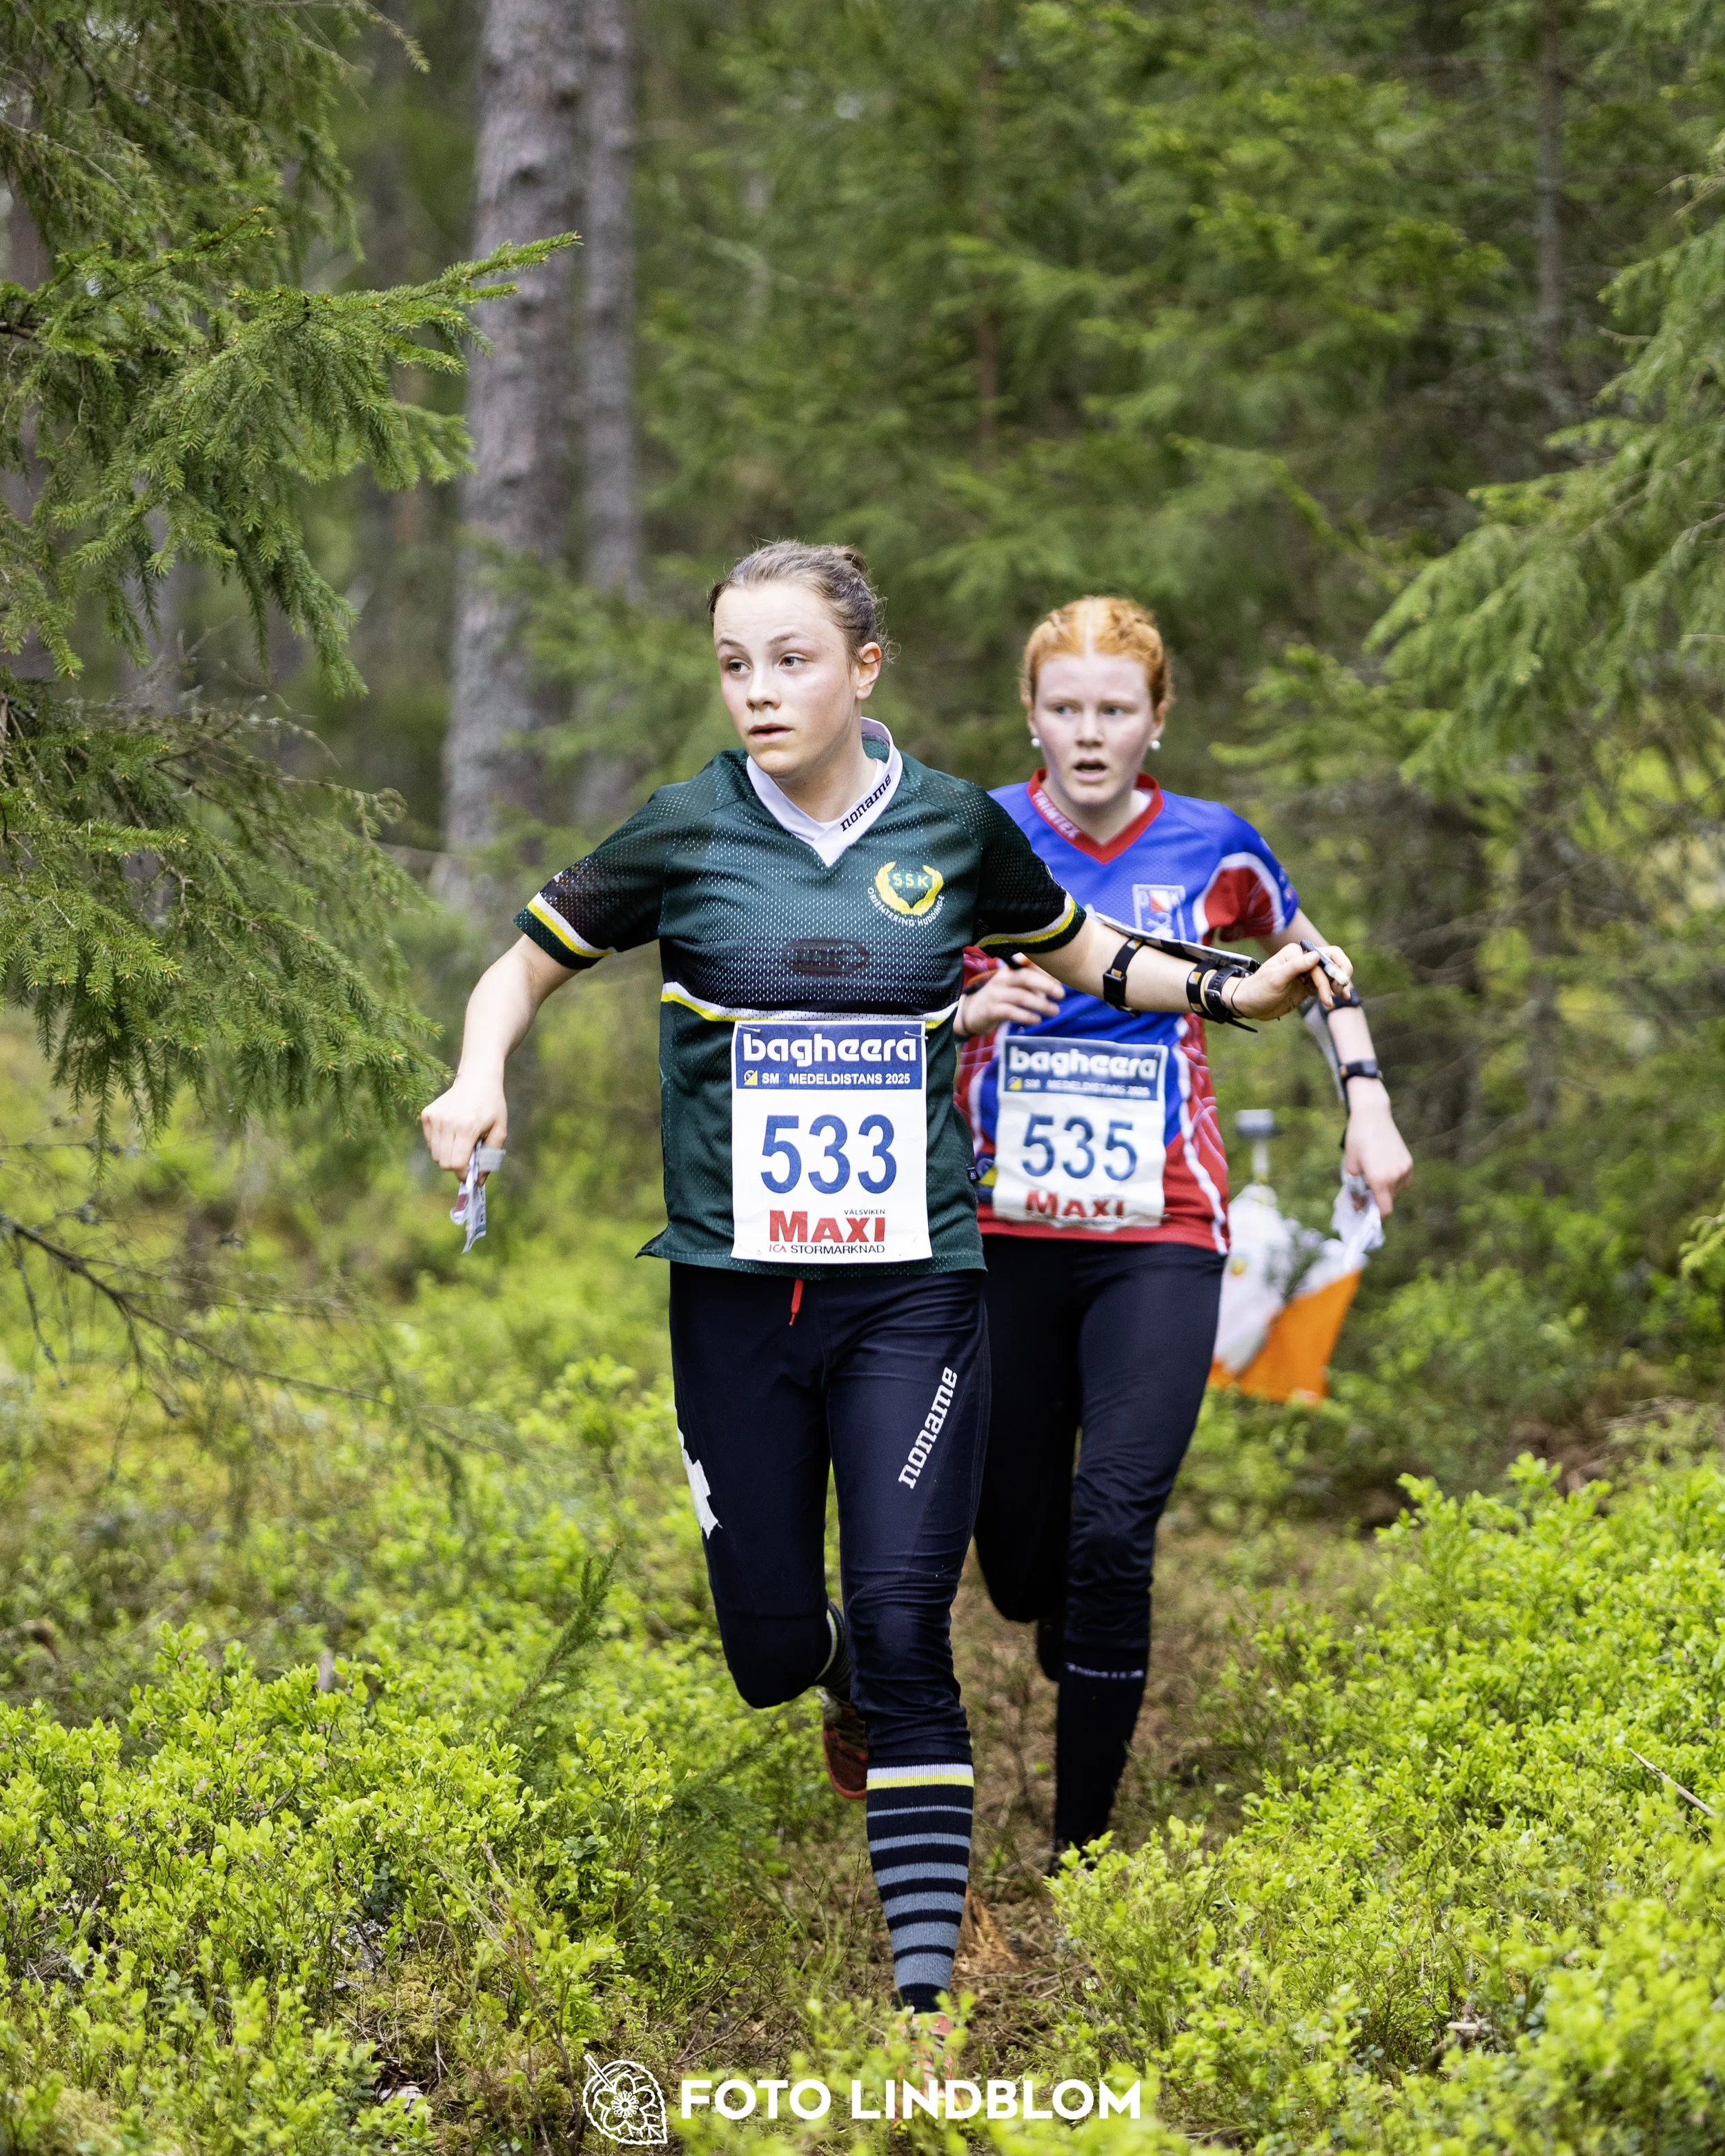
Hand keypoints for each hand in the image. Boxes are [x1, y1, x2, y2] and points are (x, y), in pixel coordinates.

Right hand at [421, 1072, 507, 1176]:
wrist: (477, 1078)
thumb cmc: (492, 1105)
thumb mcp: (500, 1130)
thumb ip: (490, 1157)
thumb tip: (479, 1181)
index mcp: (467, 1127)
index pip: (456, 1164)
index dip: (463, 1173)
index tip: (471, 1173)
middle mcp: (447, 1123)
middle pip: (443, 1162)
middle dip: (456, 1166)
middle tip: (468, 1156)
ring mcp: (435, 1118)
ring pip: (435, 1154)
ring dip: (448, 1154)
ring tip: (462, 1140)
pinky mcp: (427, 1115)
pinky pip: (430, 1142)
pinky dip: (440, 1143)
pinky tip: (453, 1131)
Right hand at [956, 959, 1064, 1036]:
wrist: (973, 1012)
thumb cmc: (1001, 998)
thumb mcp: (1014, 986)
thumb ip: (1032, 983)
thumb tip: (1057, 987)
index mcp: (1009, 970)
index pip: (1027, 962)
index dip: (1045, 968)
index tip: (1060, 977)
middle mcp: (1001, 979)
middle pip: (1025, 977)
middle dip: (1045, 985)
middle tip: (1061, 995)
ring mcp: (995, 994)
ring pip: (1020, 996)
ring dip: (1040, 1004)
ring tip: (1054, 1011)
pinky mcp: (991, 1010)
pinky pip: (1011, 1012)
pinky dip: (1026, 1016)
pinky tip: (1036, 1020)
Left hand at [1228, 941, 1351, 1022]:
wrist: (1249, 1004)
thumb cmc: (1258, 989)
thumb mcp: (1275, 978)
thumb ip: (1295, 967)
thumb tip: (1316, 956)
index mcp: (1296, 953)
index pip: (1323, 957)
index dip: (1333, 970)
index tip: (1336, 986)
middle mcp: (1303, 960)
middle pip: (1331, 963)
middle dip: (1339, 977)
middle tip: (1342, 992)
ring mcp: (1307, 974)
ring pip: (1331, 975)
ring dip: (1339, 986)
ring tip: (1342, 999)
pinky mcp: (1307, 987)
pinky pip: (1325, 986)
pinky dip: (1333, 992)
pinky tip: (1338, 999)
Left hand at [1343, 1085, 1411, 1215]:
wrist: (1373, 1116)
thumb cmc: (1357, 1139)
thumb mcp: (1350, 1166)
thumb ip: (1354, 1189)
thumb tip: (1358, 1206)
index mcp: (1380, 1179)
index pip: (1385, 1210)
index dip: (1376, 1215)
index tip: (1367, 1211)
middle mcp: (1396, 1176)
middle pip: (1390, 1201)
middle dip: (1378, 1199)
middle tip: (1365, 1190)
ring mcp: (1405, 1169)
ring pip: (1397, 1191)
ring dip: (1386, 1190)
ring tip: (1373, 1175)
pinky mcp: (1409, 1162)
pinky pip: (1403, 1180)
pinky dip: (1394, 1180)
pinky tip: (1383, 1169)